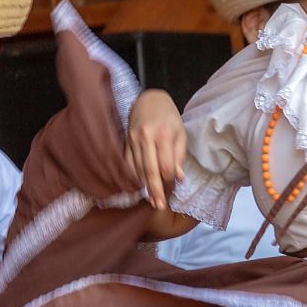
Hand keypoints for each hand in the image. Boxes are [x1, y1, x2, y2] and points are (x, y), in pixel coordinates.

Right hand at [126, 90, 185, 209]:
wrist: (149, 100)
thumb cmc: (169, 118)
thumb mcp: (181, 133)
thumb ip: (179, 156)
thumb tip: (178, 178)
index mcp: (162, 136)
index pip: (165, 165)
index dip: (169, 179)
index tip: (173, 187)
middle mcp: (145, 138)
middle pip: (149, 170)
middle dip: (155, 190)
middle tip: (159, 206)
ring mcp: (132, 140)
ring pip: (137, 168)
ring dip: (144, 186)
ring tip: (151, 200)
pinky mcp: (125, 142)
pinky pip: (128, 162)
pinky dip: (132, 175)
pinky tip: (138, 186)